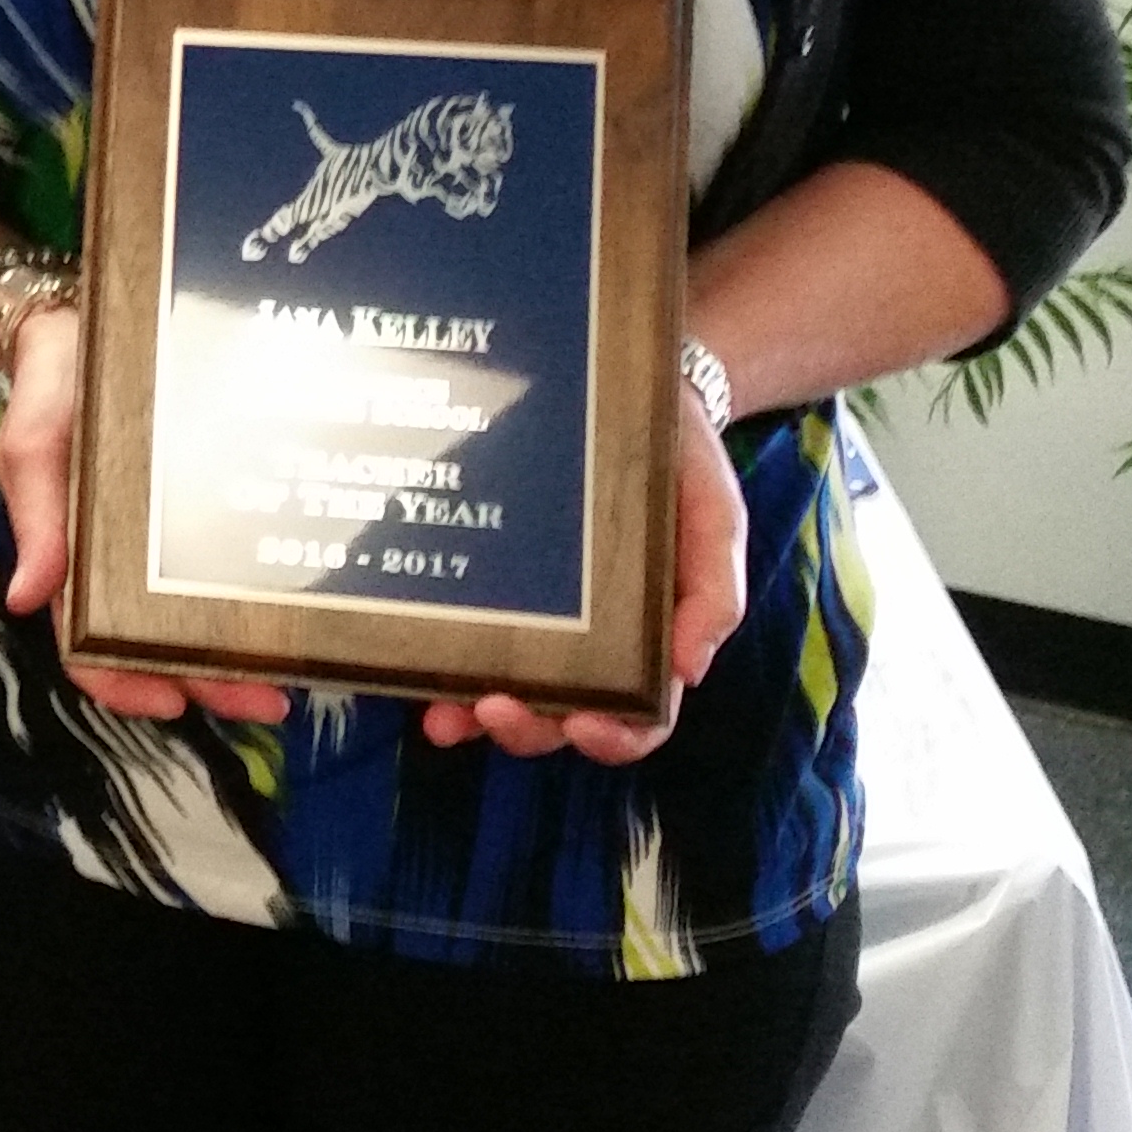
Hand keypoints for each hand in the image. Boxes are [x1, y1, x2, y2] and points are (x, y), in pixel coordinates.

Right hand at [0, 299, 292, 729]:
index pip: (88, 643)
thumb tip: (30, 599)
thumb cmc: (51, 385)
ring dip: (241, 655)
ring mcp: (163, 537)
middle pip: (161, 644)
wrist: (82, 320)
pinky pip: (224, 565)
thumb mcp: (34, 442)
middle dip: (212, 684)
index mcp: (75, 555)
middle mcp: (120, 559)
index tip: (175, 703)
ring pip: (200, 616)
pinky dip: (254, 597)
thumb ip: (35, 517)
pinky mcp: (201, 507)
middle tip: (270, 701)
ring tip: (295, 673)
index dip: (127, 682)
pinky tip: (295, 607)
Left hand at [419, 402, 746, 762]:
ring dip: (474, 714)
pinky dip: (441, 669)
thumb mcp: (714, 516)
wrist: (633, 394)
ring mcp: (538, 619)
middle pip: (561, 717)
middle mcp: (590, 642)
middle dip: (527, 729)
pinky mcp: (494, 585)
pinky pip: (466, 641)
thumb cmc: (682, 465)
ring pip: (508, 691)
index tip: (585, 727)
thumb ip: (714, 590)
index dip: (615, 736)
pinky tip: (416, 674)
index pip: (640, 715)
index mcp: (651, 640)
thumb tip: (690, 671)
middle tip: (492, 709)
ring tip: (443, 713)